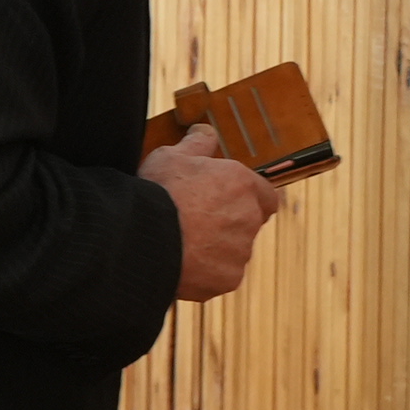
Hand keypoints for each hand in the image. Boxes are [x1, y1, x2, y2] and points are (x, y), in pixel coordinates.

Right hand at [141, 124, 280, 302]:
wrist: (143, 236)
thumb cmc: (158, 191)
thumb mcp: (172, 155)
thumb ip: (196, 143)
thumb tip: (206, 131)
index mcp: (242, 184)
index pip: (266, 194)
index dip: (248, 197)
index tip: (226, 199)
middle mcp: (248, 217)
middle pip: (248, 222)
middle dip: (228, 222)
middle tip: (196, 220)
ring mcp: (240, 251)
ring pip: (234, 250)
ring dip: (217, 247)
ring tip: (183, 242)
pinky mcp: (227, 279)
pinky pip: (221, 274)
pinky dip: (206, 271)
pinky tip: (181, 262)